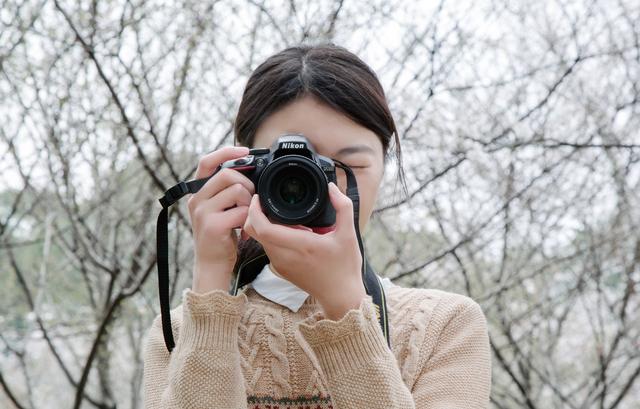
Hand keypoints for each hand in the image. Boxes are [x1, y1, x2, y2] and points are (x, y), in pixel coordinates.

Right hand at [187, 146, 253, 293]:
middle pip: (228, 174)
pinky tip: (243, 228)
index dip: (226, 152)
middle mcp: (196, 200)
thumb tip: (247, 169)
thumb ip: (225, 190)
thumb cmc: (220, 236)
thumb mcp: (217, 209)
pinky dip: (248, 218)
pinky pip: (241, 211)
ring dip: (248, 202)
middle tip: (249, 201)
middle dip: (246, 184)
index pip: (207, 161)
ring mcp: (203, 213)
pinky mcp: (213, 226)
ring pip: (237, 190)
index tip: (245, 150)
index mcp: (197, 192)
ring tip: (244, 216)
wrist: (212, 265)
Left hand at [242, 182, 366, 319]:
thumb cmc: (345, 267)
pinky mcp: (281, 270)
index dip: (255, 211)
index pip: (263, 228)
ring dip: (261, 225)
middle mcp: (285, 256)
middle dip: (253, 214)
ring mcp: (281, 265)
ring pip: (259, 240)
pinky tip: (286, 230)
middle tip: (262, 201)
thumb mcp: (349, 234)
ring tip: (277, 213)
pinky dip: (269, 236)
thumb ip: (343, 207)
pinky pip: (268, 248)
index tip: (258, 198)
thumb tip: (332, 187)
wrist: (341, 297)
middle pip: (254, 232)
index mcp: (300, 245)